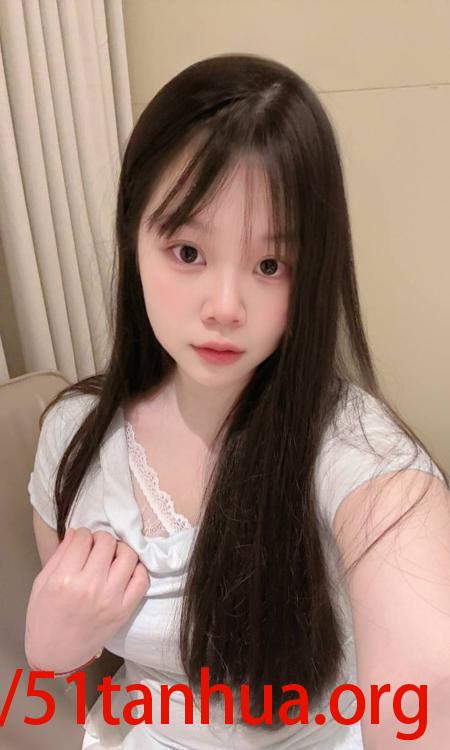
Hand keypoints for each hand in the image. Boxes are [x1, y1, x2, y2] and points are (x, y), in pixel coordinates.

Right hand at [25, 527, 149, 672]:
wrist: (55, 654)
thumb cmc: (44, 617)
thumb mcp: (41, 583)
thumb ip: (60, 555)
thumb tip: (77, 531)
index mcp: (64, 579)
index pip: (83, 538)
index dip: (83, 535)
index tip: (82, 541)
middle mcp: (90, 587)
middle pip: (107, 542)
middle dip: (101, 539)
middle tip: (96, 548)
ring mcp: (110, 599)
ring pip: (128, 555)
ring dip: (119, 550)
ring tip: (111, 558)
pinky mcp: (124, 611)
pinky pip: (142, 580)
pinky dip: (136, 569)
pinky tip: (124, 571)